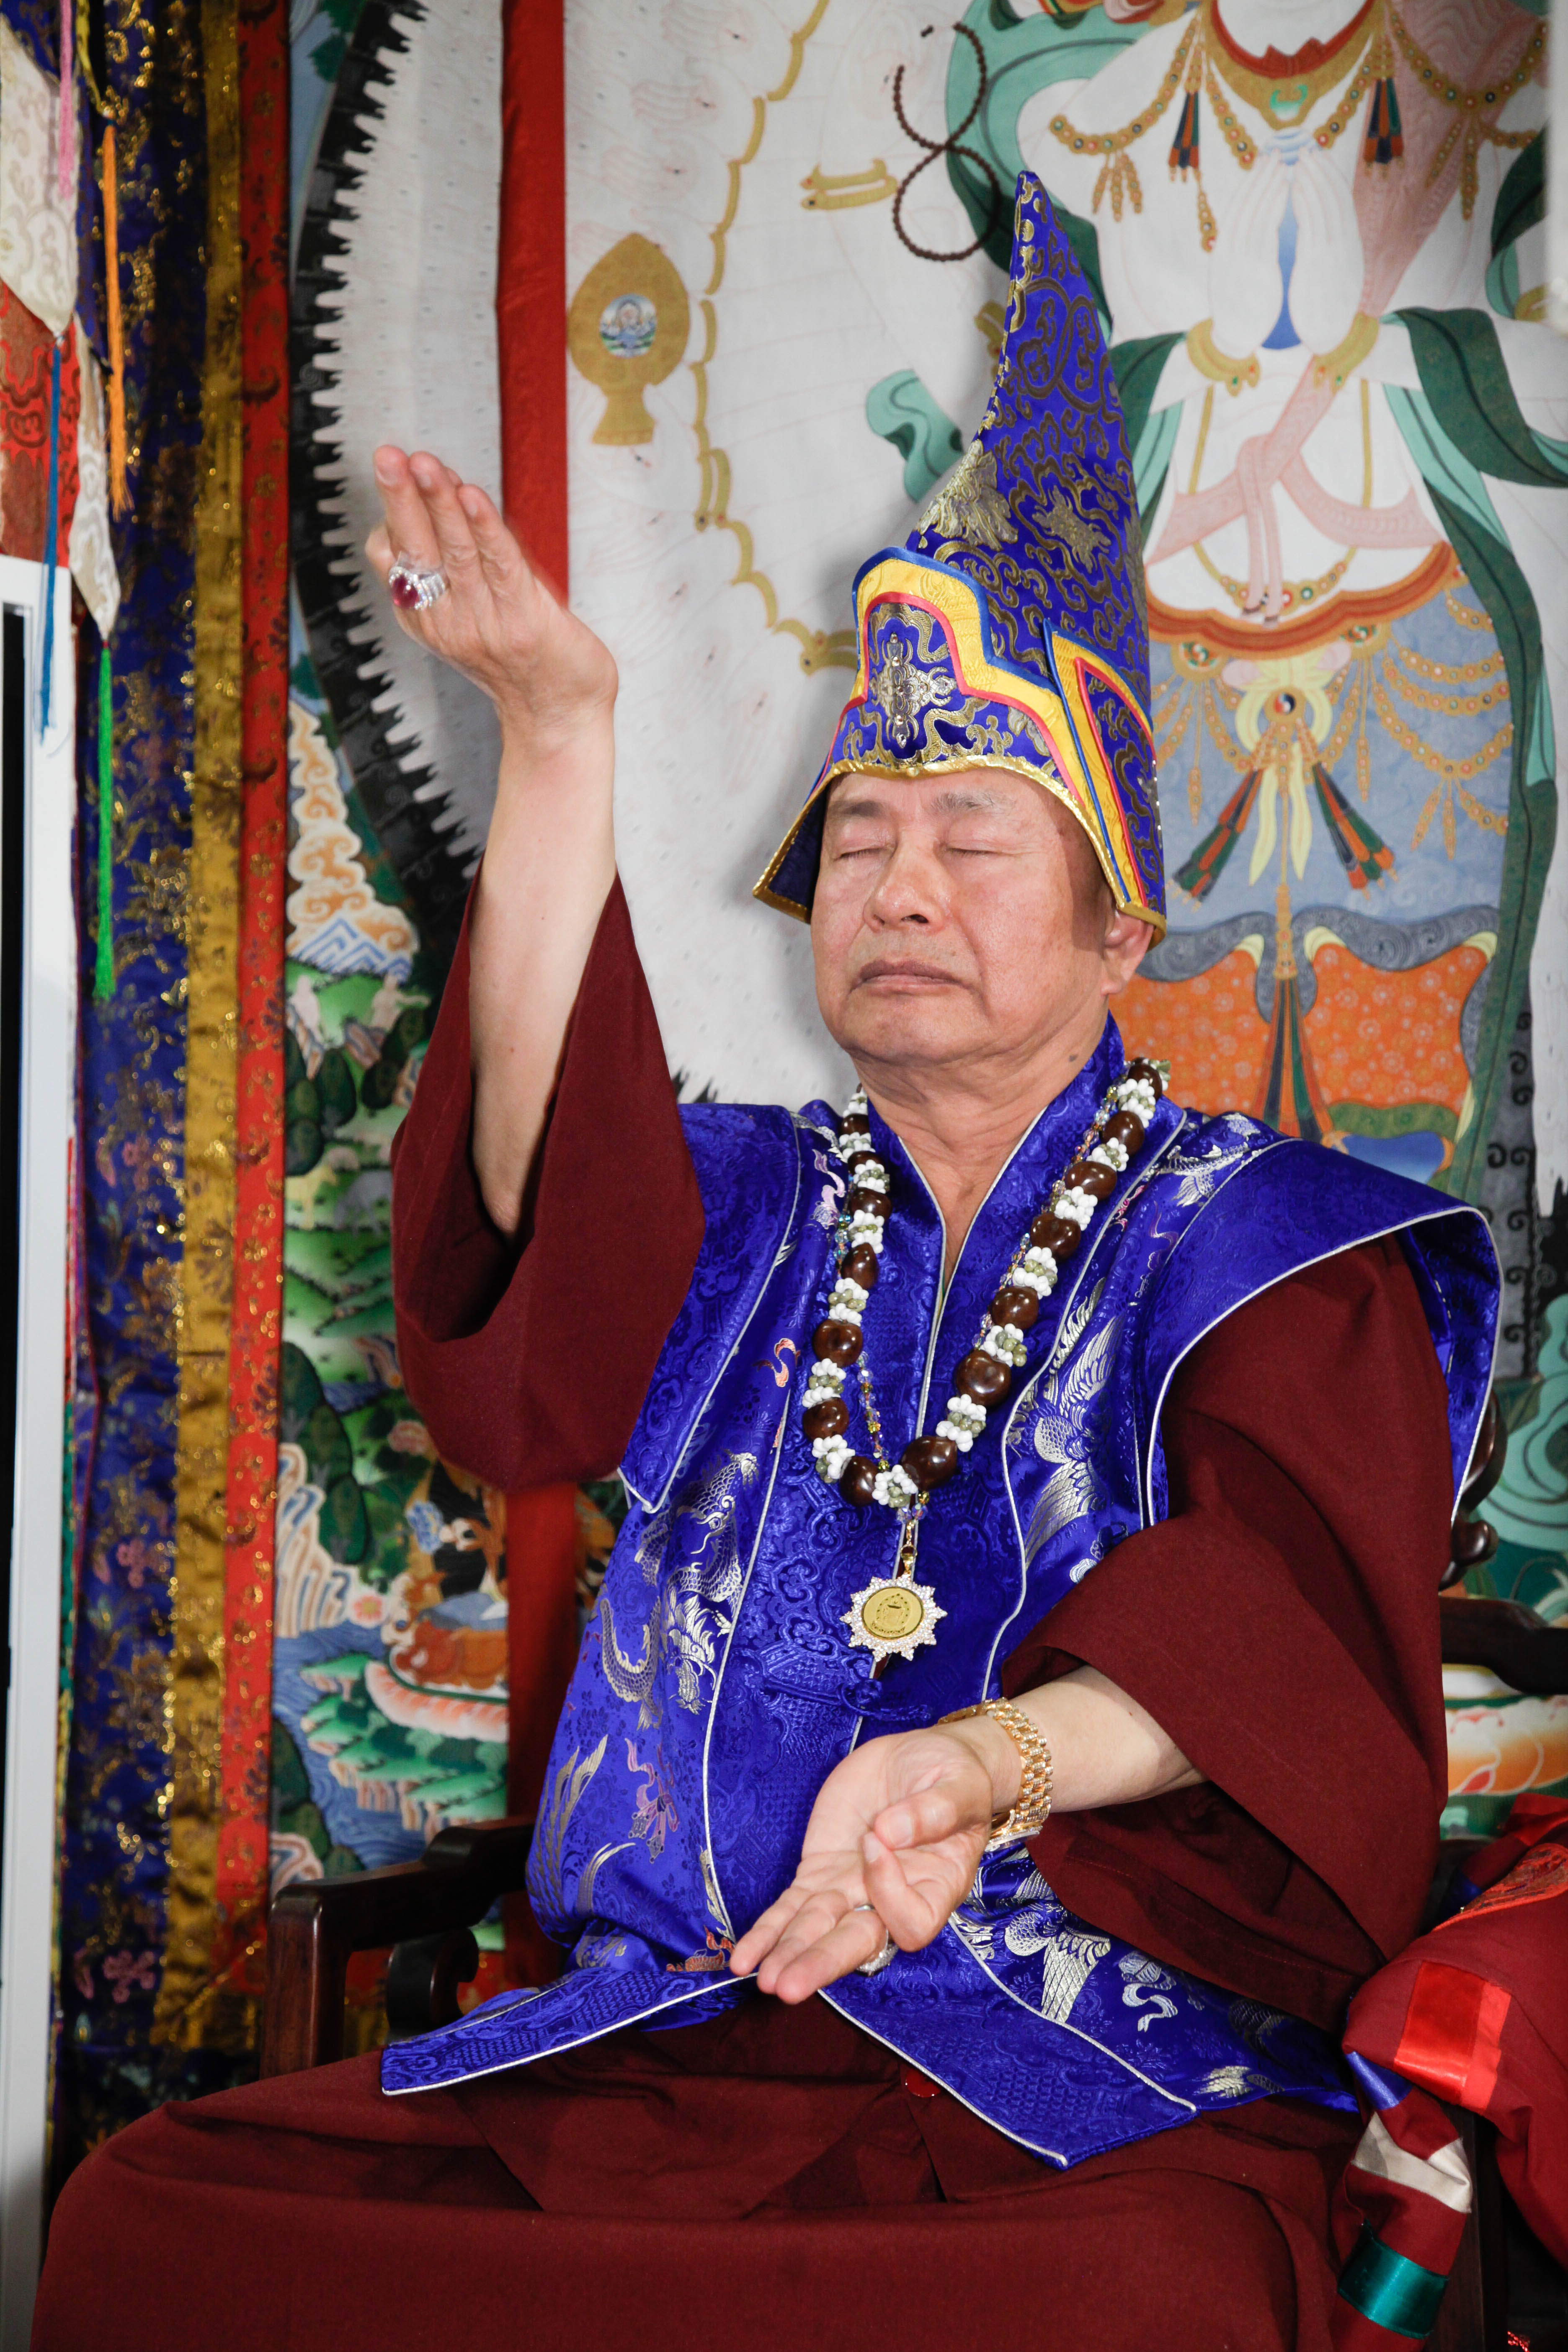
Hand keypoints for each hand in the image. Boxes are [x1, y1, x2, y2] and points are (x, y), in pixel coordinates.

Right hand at [365, 446, 616, 753]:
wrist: (560, 718)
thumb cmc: (520, 660)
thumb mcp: (469, 619)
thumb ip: (452, 572)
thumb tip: (445, 499)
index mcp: (425, 619)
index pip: (393, 558)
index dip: (395, 513)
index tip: (400, 469)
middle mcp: (447, 621)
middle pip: (416, 550)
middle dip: (400, 499)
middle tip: (387, 455)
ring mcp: (484, 622)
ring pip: (454, 551)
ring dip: (439, 503)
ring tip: (425, 463)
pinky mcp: (525, 619)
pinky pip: (500, 565)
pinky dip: (485, 528)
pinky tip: (471, 495)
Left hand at [729, 1717, 1017, 2000]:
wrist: (921, 1760)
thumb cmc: (955, 1776)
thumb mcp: (958, 1785)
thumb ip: (935, 1810)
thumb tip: (889, 1833)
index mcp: (938, 1888)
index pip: (912, 1919)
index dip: (889, 1891)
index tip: (874, 1841)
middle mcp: (893, 1900)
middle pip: (858, 1942)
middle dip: (821, 1961)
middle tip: (788, 1987)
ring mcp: (852, 1889)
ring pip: (817, 1930)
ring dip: (788, 1954)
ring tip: (762, 1981)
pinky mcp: (821, 1872)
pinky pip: (791, 1908)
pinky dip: (767, 1931)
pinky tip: (742, 1958)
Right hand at [1208, 150, 1289, 361]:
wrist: (1233, 337)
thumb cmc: (1239, 307)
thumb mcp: (1234, 276)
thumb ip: (1241, 252)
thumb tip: (1250, 232)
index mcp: (1223, 252)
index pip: (1236, 209)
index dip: (1249, 184)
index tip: (1261, 165)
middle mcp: (1229, 251)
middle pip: (1244, 205)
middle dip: (1259, 177)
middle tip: (1273, 153)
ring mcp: (1241, 259)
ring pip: (1255, 212)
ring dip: (1269, 185)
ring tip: (1283, 164)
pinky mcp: (1256, 269)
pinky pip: (1267, 229)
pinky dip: (1275, 206)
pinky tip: (1286, 189)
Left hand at [1285, 147, 1364, 357]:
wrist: (1331, 335)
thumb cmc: (1327, 307)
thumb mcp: (1335, 273)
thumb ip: (1331, 250)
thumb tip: (1325, 232)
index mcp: (1350, 245)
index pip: (1342, 202)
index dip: (1331, 178)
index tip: (1320, 161)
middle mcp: (1345, 244)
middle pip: (1336, 197)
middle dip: (1322, 171)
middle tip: (1309, 148)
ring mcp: (1333, 252)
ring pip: (1325, 205)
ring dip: (1312, 179)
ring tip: (1301, 159)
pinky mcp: (1317, 263)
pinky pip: (1312, 223)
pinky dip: (1304, 202)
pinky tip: (1294, 187)